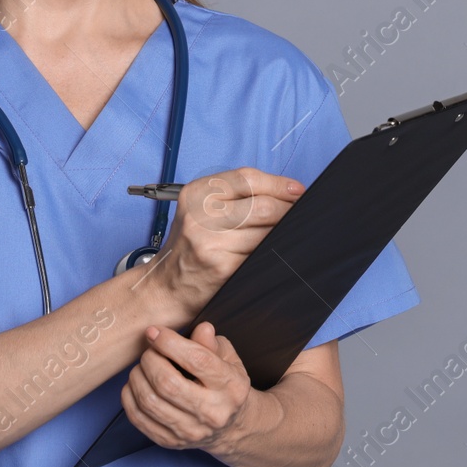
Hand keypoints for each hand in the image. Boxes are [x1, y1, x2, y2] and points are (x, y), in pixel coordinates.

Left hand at [121, 322, 264, 454]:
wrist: (230, 427)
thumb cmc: (226, 386)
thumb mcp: (228, 359)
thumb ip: (212, 344)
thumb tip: (201, 328)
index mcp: (230, 386)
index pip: (197, 360)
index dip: (170, 342)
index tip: (155, 332)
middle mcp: (212, 412)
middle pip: (167, 383)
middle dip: (150, 360)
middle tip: (149, 351)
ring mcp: (190, 431)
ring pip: (149, 401)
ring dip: (137, 377)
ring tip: (142, 366)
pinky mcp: (171, 442)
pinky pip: (139, 418)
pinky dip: (130, 397)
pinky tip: (135, 384)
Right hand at [142, 167, 303, 314]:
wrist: (165, 287)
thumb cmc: (190, 245)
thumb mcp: (201, 211)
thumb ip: (235, 197)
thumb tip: (287, 192)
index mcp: (197, 194)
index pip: (247, 179)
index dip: (278, 184)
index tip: (297, 190)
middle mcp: (200, 215)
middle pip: (262, 205)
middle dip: (288, 210)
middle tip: (300, 213)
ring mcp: (211, 242)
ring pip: (266, 232)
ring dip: (283, 233)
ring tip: (288, 233)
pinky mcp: (222, 267)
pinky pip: (260, 254)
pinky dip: (272, 252)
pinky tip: (274, 252)